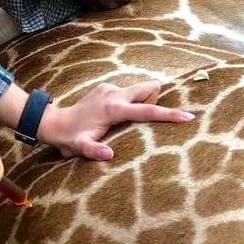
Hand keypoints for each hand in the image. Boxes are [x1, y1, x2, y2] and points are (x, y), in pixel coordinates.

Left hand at [39, 80, 192, 160]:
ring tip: (127, 121)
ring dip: (142, 102)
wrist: (55, 123)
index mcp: (113, 109)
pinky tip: (117, 117)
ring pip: (139, 89)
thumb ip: (94, 151)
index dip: (168, 114)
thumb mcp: (81, 148)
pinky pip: (128, 92)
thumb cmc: (71, 139)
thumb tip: (109, 154)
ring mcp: (110, 88)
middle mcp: (114, 93)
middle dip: (156, 100)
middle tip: (145, 119)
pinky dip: (131, 102)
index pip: (147, 111)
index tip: (187, 117)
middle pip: (148, 88)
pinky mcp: (106, 88)